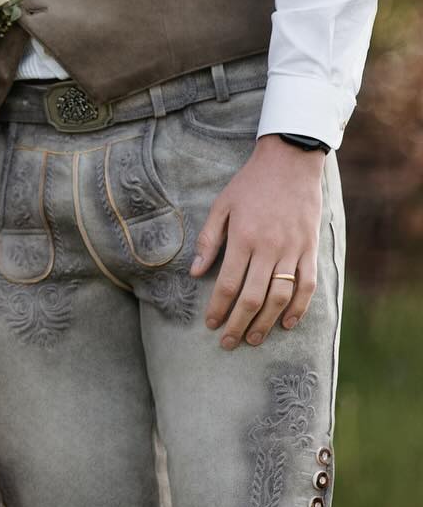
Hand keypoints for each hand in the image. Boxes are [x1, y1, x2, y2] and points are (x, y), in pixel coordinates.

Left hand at [189, 134, 324, 348]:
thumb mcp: (222, 205)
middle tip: (228, 342)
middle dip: (238, 323)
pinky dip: (299, 309)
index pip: (227, 283)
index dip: (218, 308)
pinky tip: (287, 324)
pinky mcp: (311, 250)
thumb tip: (195, 272)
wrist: (290, 163)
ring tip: (253, 339)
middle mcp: (268, 248)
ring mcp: (293, 251)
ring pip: (280, 297)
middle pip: (252, 297)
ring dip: (265, 322)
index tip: (210, 324)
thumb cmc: (250, 184)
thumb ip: (209, 240)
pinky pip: (307, 286)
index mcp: (243, 237)